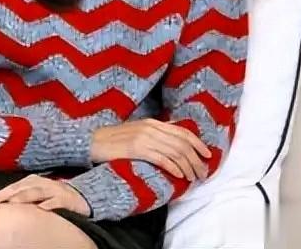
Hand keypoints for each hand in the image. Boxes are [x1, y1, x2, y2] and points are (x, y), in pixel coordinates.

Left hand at [0, 174, 90, 216]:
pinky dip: (50, 204)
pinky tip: (42, 210)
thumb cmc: (54, 199)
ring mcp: (54, 190)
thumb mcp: (36, 196)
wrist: (83, 197)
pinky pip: (58, 201)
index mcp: (31, 182)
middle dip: (4, 197)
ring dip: (24, 197)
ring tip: (12, 204)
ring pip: (36, 192)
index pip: (10, 189)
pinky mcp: (68, 199)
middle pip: (19, 189)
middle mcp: (41, 183)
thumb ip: (20, 199)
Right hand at [90, 118, 211, 181]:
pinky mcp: (136, 149)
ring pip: (175, 152)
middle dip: (196, 159)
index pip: (182, 131)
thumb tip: (173, 145)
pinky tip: (179, 176)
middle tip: (202, 173)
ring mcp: (144, 137)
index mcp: (153, 122)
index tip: (208, 155)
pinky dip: (173, 167)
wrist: (92, 141)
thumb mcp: (138, 133)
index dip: (198, 143)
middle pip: (182, 143)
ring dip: (187, 166)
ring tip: (192, 178)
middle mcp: (151, 128)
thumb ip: (155, 135)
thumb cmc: (115, 140)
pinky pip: (161, 158)